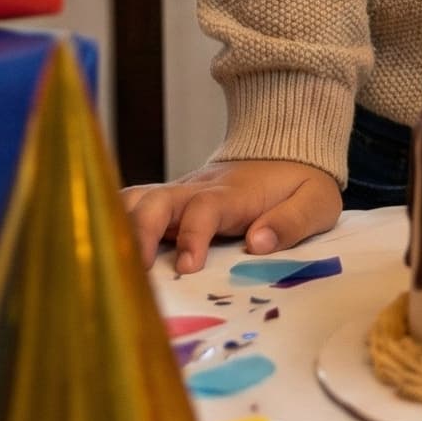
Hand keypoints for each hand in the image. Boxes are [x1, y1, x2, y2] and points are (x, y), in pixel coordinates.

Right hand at [124, 158, 343, 273]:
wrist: (286, 146)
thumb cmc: (300, 182)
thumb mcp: (316, 201)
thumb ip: (291, 222)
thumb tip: (258, 244)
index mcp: (234, 193)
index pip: (204, 208)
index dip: (192, 235)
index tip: (189, 267)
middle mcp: (198, 189)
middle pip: (157, 200)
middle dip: (140, 233)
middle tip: (135, 274)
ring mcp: (180, 193)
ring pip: (137, 199)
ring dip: (120, 227)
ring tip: (113, 269)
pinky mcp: (170, 201)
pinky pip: (134, 206)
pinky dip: (115, 224)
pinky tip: (105, 254)